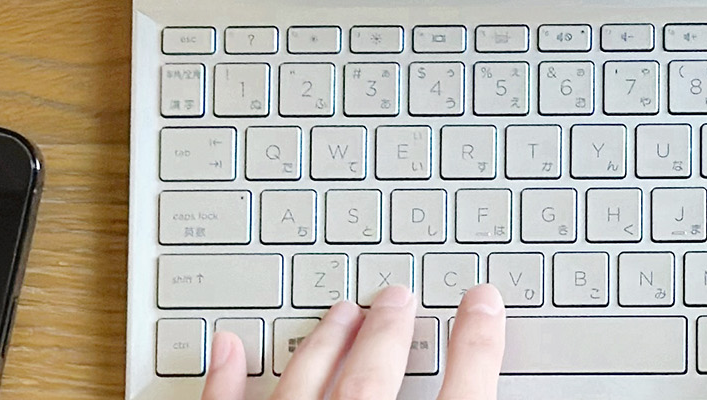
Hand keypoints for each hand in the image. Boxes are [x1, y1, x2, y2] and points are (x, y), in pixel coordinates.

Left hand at [202, 285, 507, 399]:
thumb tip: (480, 389)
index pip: (463, 397)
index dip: (479, 346)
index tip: (484, 305)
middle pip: (373, 381)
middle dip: (389, 334)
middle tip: (397, 298)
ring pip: (303, 386)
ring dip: (322, 346)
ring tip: (338, 314)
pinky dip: (223, 383)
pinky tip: (225, 350)